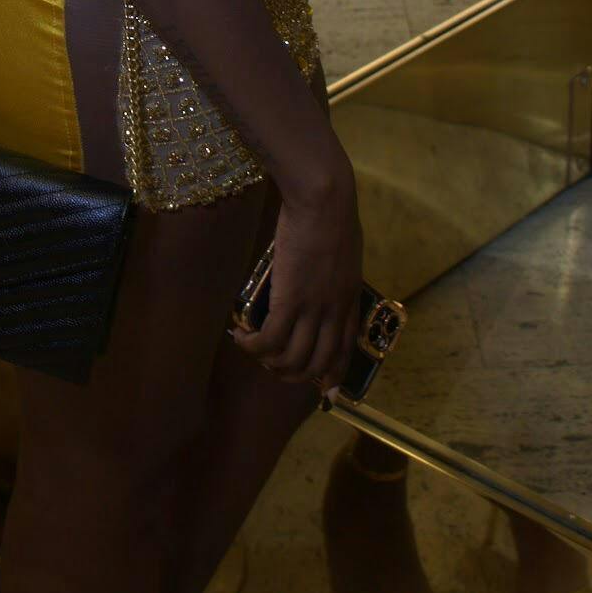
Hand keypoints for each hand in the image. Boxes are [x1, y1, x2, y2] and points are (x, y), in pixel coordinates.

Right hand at [232, 152, 363, 398]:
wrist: (324, 200)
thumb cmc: (332, 215)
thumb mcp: (344, 254)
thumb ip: (335, 274)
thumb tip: (318, 279)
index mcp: (350, 301)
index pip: (345, 351)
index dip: (334, 376)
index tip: (325, 392)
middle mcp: (335, 312)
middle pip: (317, 363)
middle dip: (294, 375)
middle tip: (274, 368)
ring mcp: (313, 309)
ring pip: (291, 359)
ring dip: (270, 363)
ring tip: (253, 349)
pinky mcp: (290, 300)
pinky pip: (270, 340)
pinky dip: (253, 346)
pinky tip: (241, 337)